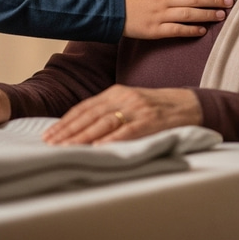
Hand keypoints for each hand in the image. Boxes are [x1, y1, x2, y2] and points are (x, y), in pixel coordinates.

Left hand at [42, 84, 202, 145]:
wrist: (188, 104)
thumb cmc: (155, 107)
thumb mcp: (129, 102)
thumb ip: (109, 110)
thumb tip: (82, 127)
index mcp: (116, 91)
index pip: (84, 107)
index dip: (66, 121)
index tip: (50, 134)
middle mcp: (123, 97)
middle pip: (89, 115)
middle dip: (68, 131)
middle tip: (50, 144)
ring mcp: (136, 108)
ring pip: (104, 123)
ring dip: (83, 136)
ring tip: (67, 148)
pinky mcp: (149, 120)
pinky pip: (127, 131)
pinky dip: (111, 140)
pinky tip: (98, 148)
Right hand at [122, 0, 232, 38]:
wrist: (112, 8)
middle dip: (214, 0)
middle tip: (230, 2)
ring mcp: (160, 14)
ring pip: (189, 13)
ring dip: (207, 14)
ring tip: (222, 16)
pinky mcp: (155, 30)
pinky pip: (176, 30)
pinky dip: (191, 30)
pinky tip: (203, 30)